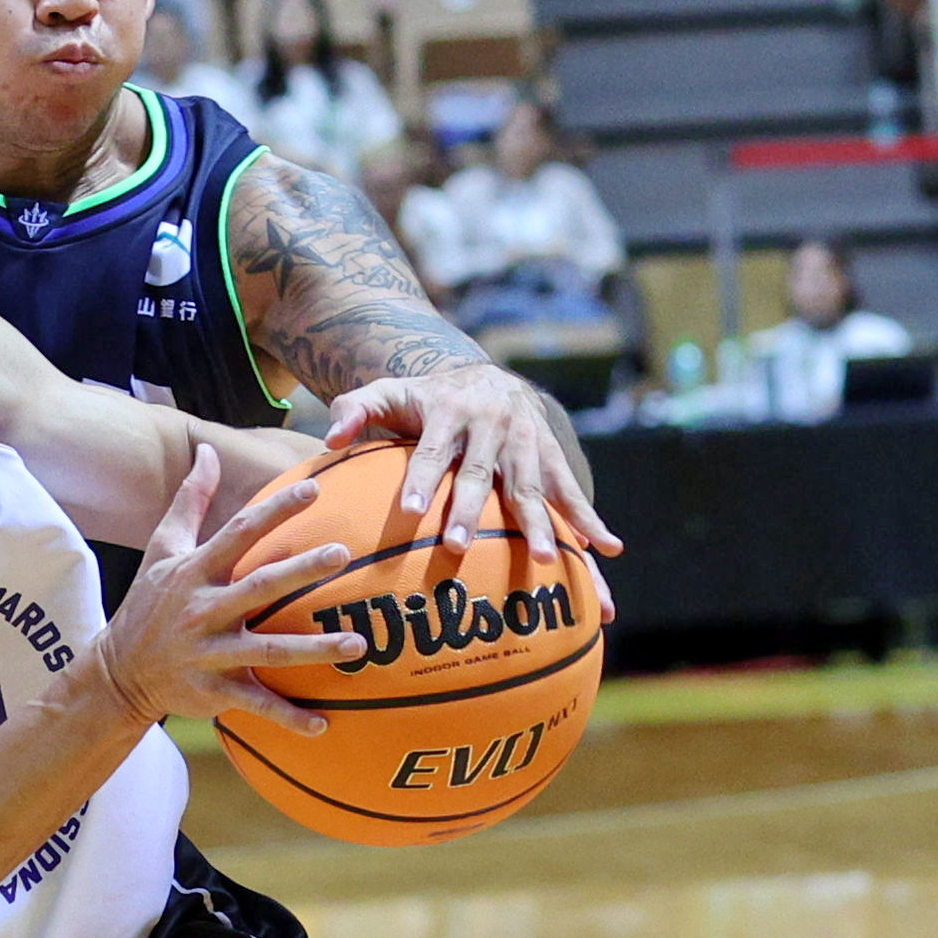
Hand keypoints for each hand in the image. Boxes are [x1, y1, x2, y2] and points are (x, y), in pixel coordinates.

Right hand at [92, 450, 365, 733]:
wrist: (118, 673)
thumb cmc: (148, 605)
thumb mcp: (162, 549)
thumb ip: (190, 501)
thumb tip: (207, 451)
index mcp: (194, 573)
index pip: (238, 533)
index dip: (275, 510)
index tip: (313, 489)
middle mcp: (203, 611)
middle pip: (258, 587)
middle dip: (300, 570)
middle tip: (342, 554)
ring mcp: (209, 654)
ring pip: (268, 651)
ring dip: (313, 650)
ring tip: (357, 645)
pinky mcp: (214, 691)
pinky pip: (256, 705)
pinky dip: (288, 717)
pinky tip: (324, 724)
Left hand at [321, 363, 621, 609]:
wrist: (484, 375)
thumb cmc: (425, 398)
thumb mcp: (386, 392)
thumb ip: (354, 409)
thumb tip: (329, 439)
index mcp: (449, 413)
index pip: (430, 451)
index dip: (419, 479)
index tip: (407, 511)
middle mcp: (491, 427)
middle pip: (479, 475)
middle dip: (469, 512)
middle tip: (457, 547)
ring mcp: (526, 443)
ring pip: (530, 489)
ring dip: (537, 526)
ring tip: (541, 562)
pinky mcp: (551, 456)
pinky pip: (570, 490)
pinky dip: (589, 520)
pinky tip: (608, 549)